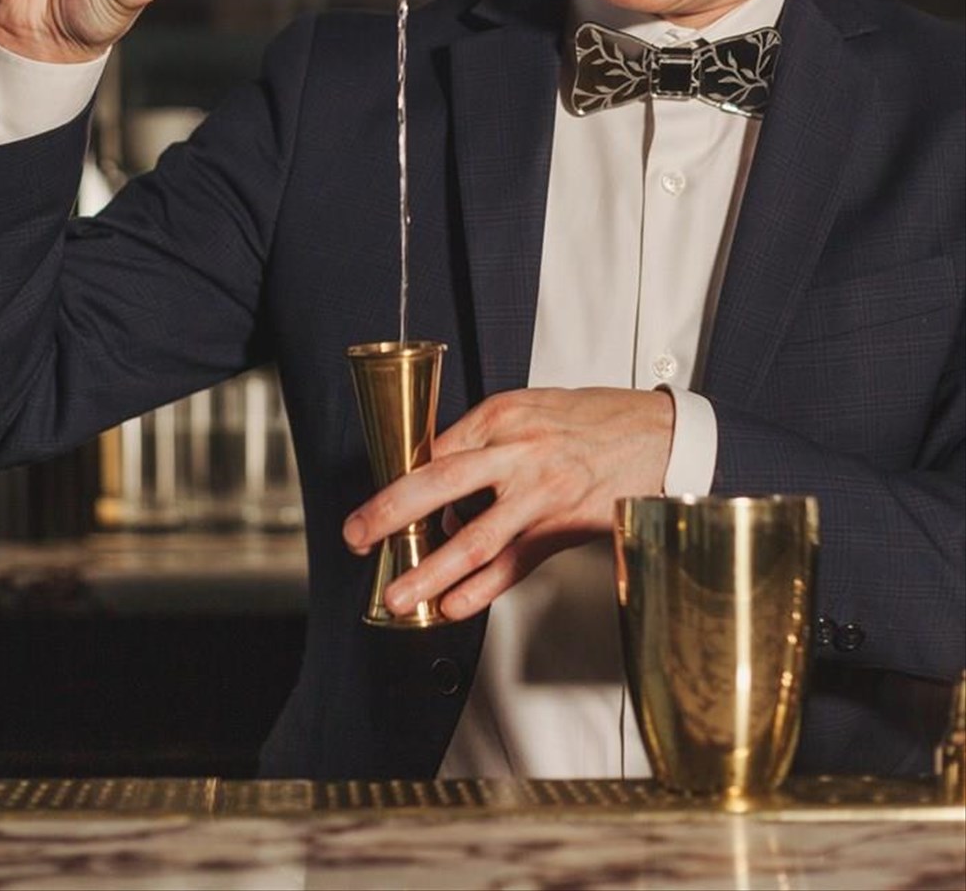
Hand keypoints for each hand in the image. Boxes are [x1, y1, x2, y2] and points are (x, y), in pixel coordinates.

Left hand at [342, 386, 673, 622]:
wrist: (658, 435)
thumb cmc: (592, 419)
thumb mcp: (530, 407)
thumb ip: (485, 439)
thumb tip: (439, 472)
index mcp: (502, 415)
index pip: (434, 450)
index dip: (398, 481)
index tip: (371, 507)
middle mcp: (517, 452)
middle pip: (439, 484)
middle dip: (390, 513)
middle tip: (356, 536)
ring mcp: (540, 494)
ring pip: (474, 538)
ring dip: (429, 571)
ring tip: (398, 595)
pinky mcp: (561, 528)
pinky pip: (513, 565)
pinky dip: (479, 590)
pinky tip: (452, 606)